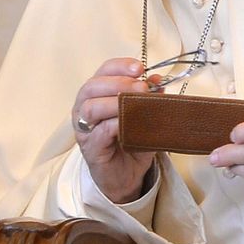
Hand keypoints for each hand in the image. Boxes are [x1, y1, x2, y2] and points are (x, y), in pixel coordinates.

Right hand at [73, 58, 158, 203]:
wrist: (125, 177)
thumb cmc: (130, 144)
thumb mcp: (144, 117)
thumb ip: (149, 99)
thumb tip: (159, 81)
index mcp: (96, 96)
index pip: (102, 72)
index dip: (119, 66)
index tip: (140, 68)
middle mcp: (84, 109)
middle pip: (92, 86)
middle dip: (119, 82)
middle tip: (141, 87)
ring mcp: (84, 129)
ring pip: (90, 107)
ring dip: (115, 102)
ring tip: (136, 103)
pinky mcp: (90, 147)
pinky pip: (99, 131)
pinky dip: (116, 123)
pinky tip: (130, 123)